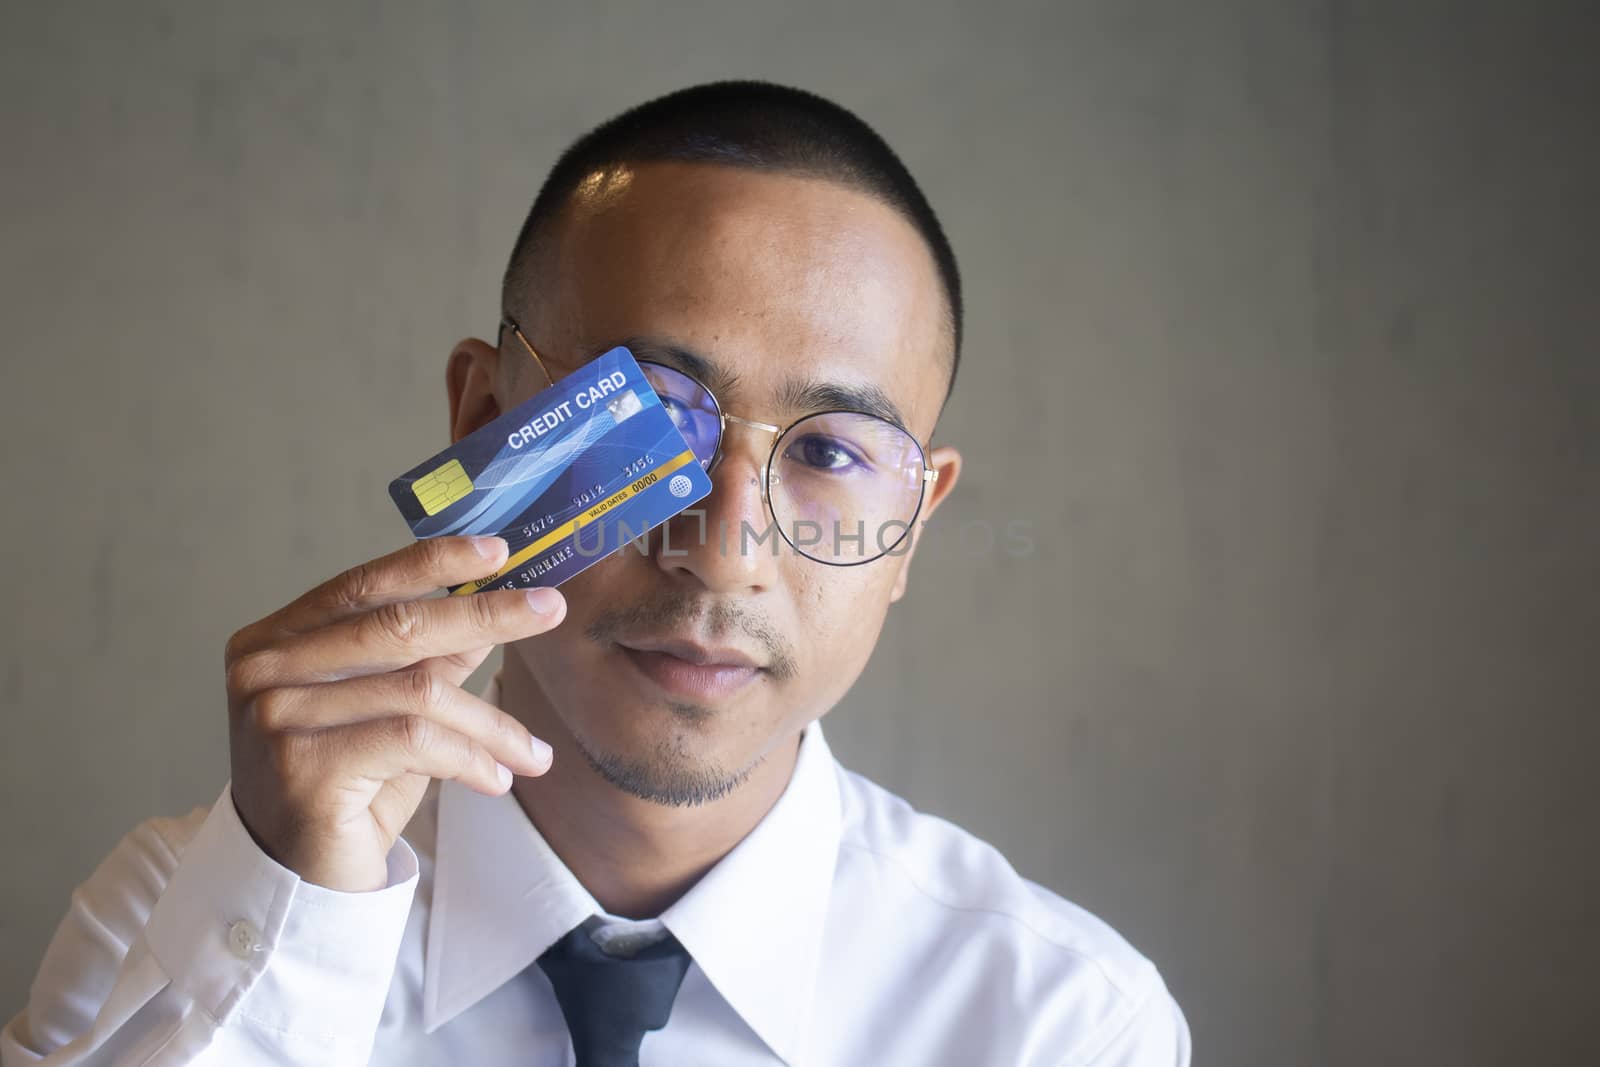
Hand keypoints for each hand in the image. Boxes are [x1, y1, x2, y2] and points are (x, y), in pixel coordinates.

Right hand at [223, 535, 561, 891]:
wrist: (298, 880)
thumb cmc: (345, 788)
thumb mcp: (392, 712)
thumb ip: (428, 657)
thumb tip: (489, 605)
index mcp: (275, 639)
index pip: (364, 584)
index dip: (433, 563)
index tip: (499, 550)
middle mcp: (264, 668)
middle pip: (396, 626)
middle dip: (486, 614)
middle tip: (551, 609)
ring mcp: (276, 716)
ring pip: (418, 690)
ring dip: (491, 723)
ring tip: (533, 752)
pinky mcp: (304, 766)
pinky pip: (414, 741)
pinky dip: (469, 758)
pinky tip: (496, 780)